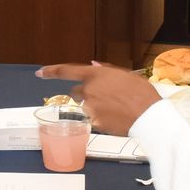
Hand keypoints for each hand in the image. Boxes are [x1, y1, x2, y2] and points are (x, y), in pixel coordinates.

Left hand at [35, 61, 164, 134]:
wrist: (149, 116)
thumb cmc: (141, 93)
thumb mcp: (126, 75)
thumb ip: (106, 71)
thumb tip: (93, 66)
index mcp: (95, 75)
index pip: (67, 71)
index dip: (51, 71)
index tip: (40, 73)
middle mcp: (89, 91)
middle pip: (77, 92)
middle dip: (86, 93)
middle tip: (107, 96)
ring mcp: (90, 108)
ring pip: (86, 106)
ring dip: (95, 106)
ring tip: (116, 107)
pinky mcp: (95, 123)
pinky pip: (94, 118)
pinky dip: (102, 117)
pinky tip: (117, 117)